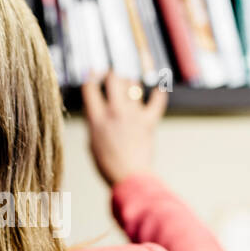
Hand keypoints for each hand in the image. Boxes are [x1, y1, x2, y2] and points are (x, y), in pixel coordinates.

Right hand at [81, 72, 166, 186]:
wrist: (129, 176)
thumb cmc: (109, 165)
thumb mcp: (91, 142)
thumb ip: (94, 122)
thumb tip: (95, 108)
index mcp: (97, 118)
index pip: (90, 87)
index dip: (91, 77)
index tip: (93, 75)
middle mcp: (115, 112)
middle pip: (113, 79)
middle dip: (111, 75)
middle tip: (112, 77)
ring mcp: (133, 114)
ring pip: (133, 85)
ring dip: (130, 83)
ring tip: (129, 88)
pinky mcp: (149, 121)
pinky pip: (157, 100)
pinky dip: (159, 93)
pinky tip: (158, 89)